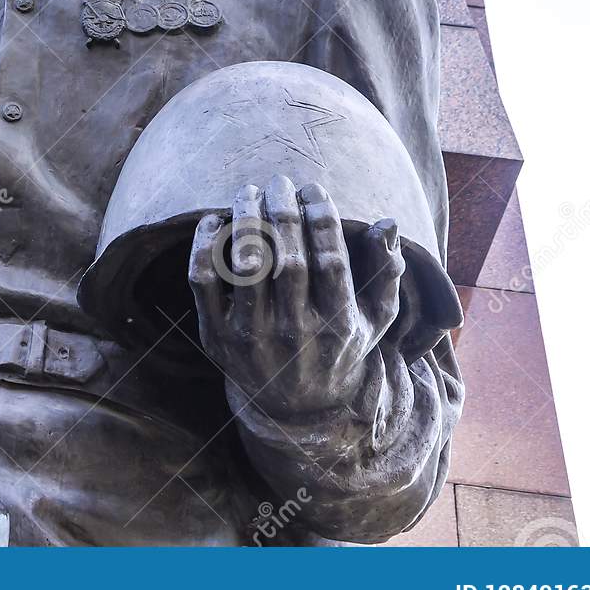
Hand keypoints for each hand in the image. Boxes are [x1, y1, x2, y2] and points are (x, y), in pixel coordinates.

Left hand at [188, 174, 402, 419]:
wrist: (298, 407)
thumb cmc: (340, 345)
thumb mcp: (375, 317)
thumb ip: (386, 271)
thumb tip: (387, 222)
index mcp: (337, 324)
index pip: (330, 260)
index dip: (322, 217)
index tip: (314, 189)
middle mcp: (295, 333)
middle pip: (288, 259)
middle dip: (283, 210)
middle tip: (280, 181)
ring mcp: (253, 338)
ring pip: (245, 267)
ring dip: (245, 220)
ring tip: (249, 191)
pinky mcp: (216, 338)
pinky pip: (202, 283)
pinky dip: (203, 247)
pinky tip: (212, 221)